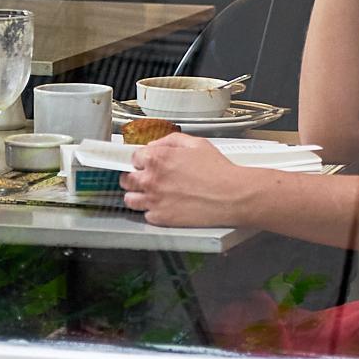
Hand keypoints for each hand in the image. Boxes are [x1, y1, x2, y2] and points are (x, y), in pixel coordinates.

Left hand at [122, 133, 252, 227]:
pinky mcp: (160, 218)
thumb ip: (170, 140)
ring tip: (149, 194)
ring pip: (130, 199)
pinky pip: (145, 215)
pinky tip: (163, 206)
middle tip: (146, 178)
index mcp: (157, 158)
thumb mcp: (196, 143)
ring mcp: (154, 200)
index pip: (133, 158)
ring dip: (137, 195)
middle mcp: (151, 179)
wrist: (231, 196)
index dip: (141, 160)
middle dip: (134, 177)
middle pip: (126, 179)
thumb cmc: (218, 171)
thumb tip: (155, 145)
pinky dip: (152, 211)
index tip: (145, 163)